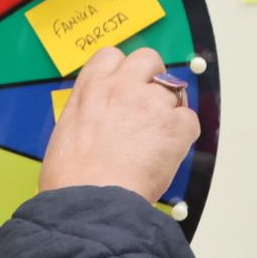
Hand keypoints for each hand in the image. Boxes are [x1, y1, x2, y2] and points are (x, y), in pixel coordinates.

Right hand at [38, 47, 199, 202]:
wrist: (91, 201)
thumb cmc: (73, 179)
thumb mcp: (66, 131)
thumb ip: (89, 112)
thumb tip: (100, 117)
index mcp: (91, 88)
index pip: (112, 55)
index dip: (122, 69)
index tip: (125, 81)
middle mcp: (122, 88)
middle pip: (148, 59)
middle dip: (152, 76)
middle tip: (149, 101)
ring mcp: (150, 104)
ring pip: (173, 89)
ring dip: (168, 109)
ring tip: (157, 136)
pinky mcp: (174, 126)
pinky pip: (190, 119)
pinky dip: (184, 135)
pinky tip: (168, 151)